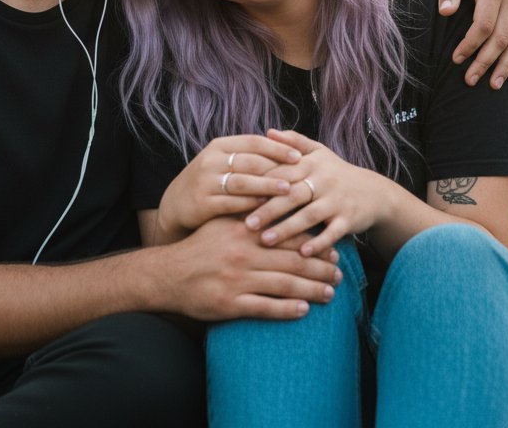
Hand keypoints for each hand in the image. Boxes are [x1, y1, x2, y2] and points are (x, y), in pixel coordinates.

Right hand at [156, 134, 301, 239]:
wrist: (175, 204)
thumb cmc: (212, 181)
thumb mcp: (226, 162)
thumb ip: (250, 157)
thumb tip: (290, 150)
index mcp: (220, 145)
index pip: (254, 142)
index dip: (277, 147)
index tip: (299, 155)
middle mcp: (211, 160)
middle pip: (250, 161)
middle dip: (276, 167)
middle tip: (300, 173)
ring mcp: (205, 181)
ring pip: (242, 181)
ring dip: (266, 185)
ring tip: (288, 189)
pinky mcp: (201, 202)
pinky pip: (230, 202)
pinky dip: (249, 204)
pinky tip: (266, 207)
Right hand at [163, 215, 341, 321]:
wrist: (168, 274)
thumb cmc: (200, 245)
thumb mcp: (223, 220)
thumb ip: (250, 210)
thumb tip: (280, 197)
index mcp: (246, 231)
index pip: (288, 235)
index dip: (315, 243)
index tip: (333, 249)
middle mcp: (245, 254)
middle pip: (293, 261)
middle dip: (320, 268)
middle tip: (340, 273)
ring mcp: (238, 280)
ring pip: (284, 285)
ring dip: (311, 290)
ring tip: (330, 293)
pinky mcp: (230, 304)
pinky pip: (265, 308)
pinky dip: (287, 309)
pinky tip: (304, 310)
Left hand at [244, 129, 386, 255]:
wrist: (373, 192)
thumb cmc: (337, 173)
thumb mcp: (319, 152)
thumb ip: (294, 141)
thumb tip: (268, 132)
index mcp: (312, 163)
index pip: (283, 172)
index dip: (261, 183)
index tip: (240, 195)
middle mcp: (324, 180)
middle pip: (293, 194)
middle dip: (269, 209)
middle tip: (246, 224)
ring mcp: (337, 200)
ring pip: (309, 215)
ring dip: (287, 228)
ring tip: (265, 240)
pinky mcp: (349, 218)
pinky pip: (332, 232)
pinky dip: (319, 242)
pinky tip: (302, 253)